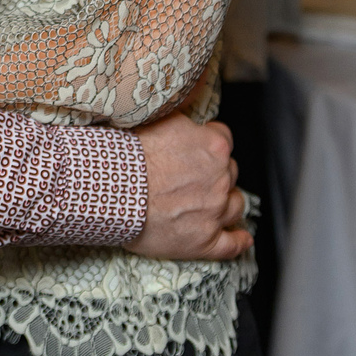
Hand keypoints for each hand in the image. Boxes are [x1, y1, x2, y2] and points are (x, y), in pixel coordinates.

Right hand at [132, 112, 251, 260]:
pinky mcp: (204, 241)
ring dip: (227, 202)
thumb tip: (189, 111)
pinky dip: (239, 241)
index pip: (224, 140)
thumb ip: (184, 120)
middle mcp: (220, 179)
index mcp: (213, 147)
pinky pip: (231, 245)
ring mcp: (215, 211)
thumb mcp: (161, 119)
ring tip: (214, 203)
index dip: (209, 144)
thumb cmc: (131, 155)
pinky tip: (242, 239)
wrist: (114, 188)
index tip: (199, 149)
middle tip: (195, 176)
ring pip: (236, 205)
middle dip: (217, 173)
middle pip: (230, 172)